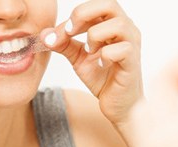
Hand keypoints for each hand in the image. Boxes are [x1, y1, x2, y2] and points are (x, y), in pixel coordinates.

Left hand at [41, 0, 141, 126]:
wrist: (117, 105)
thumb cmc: (102, 78)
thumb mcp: (78, 57)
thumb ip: (63, 44)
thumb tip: (44, 35)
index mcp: (111, 24)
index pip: (94, 6)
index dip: (74, 15)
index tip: (59, 33)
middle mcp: (125, 29)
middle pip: (109, 4)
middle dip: (83, 14)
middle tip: (69, 32)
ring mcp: (132, 45)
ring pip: (118, 24)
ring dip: (95, 36)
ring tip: (89, 51)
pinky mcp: (133, 62)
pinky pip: (122, 49)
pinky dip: (105, 56)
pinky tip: (101, 66)